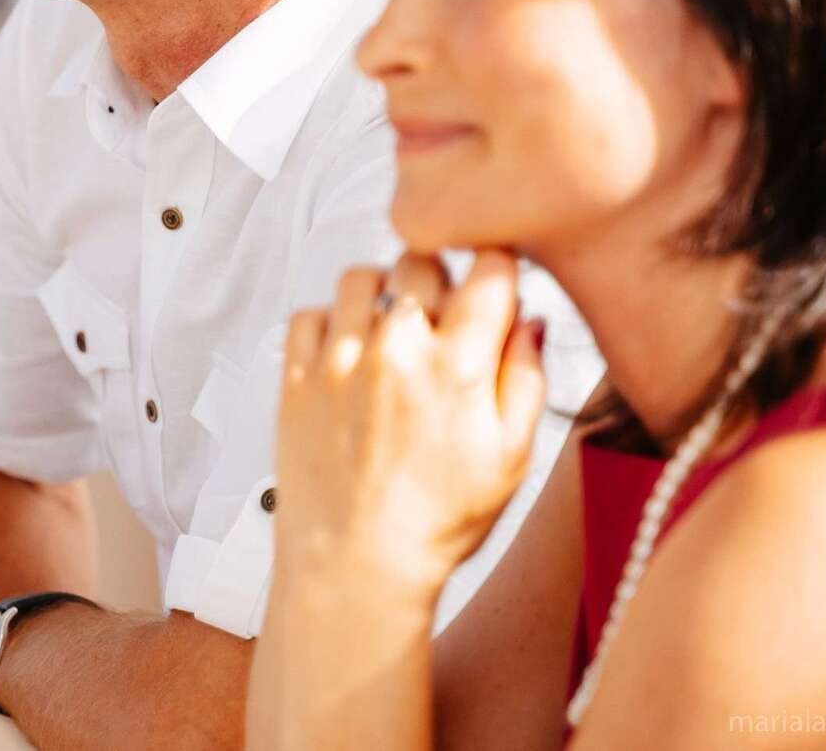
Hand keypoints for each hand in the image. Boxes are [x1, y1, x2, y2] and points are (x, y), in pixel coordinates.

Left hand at [275, 250, 547, 601]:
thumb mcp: (512, 458)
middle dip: (440, 280)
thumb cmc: (437, 521)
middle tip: (444, 322)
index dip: (497, 268)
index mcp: (458, 366)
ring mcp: (338, 359)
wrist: (355, 566)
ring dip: (383, 294)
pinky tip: (349, 356)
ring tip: (392, 335)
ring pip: (362, 276)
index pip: (487, 268)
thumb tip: (529, 319)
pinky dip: (331, 322)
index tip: (493, 284)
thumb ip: (525, 378)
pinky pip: (310, 312)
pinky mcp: (295, 375)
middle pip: (422, 260)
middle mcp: (395, 350)